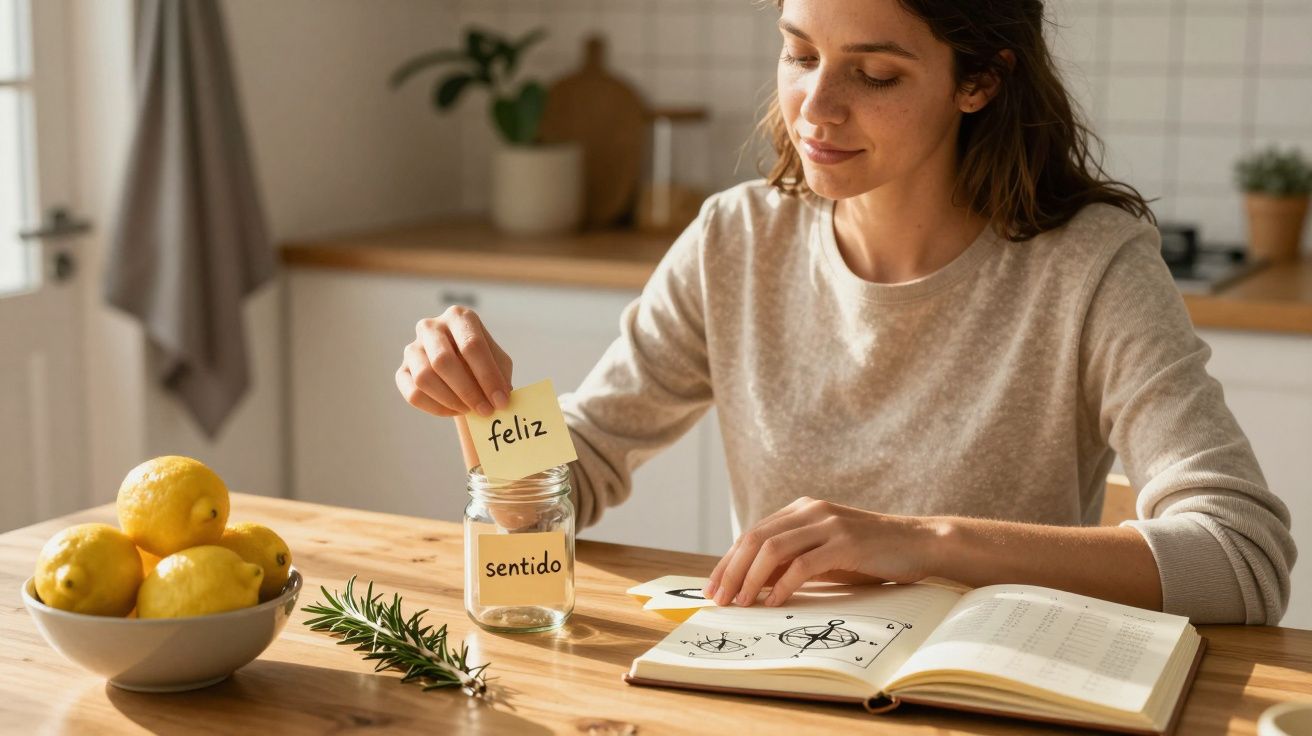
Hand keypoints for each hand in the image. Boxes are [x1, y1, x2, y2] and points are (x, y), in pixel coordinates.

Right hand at [396, 306, 512, 416]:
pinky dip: (436, 407)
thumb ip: (500, 376)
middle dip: (467, 390)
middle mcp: (431, 327)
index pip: (472, 345)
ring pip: (424, 377)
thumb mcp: (498, 362)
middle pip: (443, 360)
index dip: (488, 376)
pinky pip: (413, 393)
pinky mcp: (402, 371)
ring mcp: (413, 348)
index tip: (501, 401)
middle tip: (486, 410)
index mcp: (458, 316)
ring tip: (470, 409)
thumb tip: (499, 398)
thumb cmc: (483, 362)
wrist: (462, 368)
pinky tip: (454, 410)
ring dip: (451, 400)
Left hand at [702, 497, 942, 606]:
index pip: (753, 534)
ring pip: (773, 549)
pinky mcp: (845, 542)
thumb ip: (794, 562)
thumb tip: (754, 586)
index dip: (729, 561)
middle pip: (755, 539)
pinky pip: (803, 564)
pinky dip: (783, 585)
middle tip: (718, 599)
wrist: (919, 543)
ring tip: (741, 603)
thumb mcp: (826, 555)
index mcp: (802, 509)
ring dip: (751, 579)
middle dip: (731, 571)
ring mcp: (828, 524)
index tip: (713, 587)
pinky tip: (774, 602)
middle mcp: (810, 511)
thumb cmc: (871, 555)